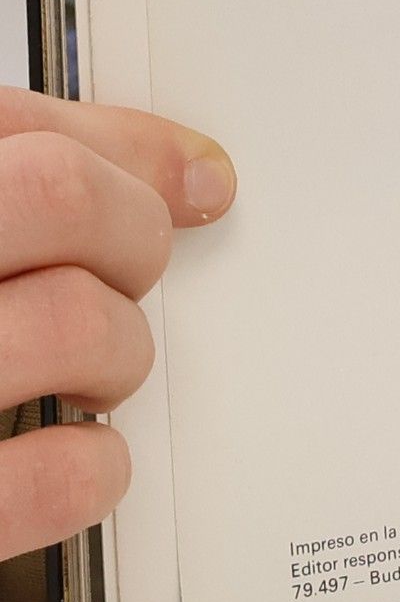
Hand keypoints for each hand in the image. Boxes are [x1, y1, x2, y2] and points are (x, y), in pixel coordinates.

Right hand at [0, 89, 234, 562]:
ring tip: (87, 374)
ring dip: (119, 354)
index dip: (114, 154)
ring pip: (74, 324)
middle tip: (120, 276)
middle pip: (56, 196)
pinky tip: (75, 457)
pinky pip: (46, 479)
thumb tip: (181, 169)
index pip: (16, 123)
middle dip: (127, 236)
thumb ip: (21, 160)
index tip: (165, 186)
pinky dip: (91, 468)